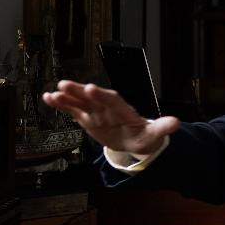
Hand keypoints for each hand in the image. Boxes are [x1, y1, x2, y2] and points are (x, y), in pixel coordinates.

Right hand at [42, 80, 179, 155]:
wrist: (135, 139)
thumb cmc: (144, 136)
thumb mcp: (154, 135)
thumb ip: (162, 128)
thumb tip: (176, 124)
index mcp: (124, 111)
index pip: (113, 101)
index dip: (102, 96)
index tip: (91, 88)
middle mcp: (108, 108)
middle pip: (93, 98)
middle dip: (80, 92)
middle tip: (65, 85)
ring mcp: (97, 112)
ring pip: (80, 103)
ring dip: (67, 98)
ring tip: (53, 93)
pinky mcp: (88, 118)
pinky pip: (73, 111)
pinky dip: (61, 105)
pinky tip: (47, 98)